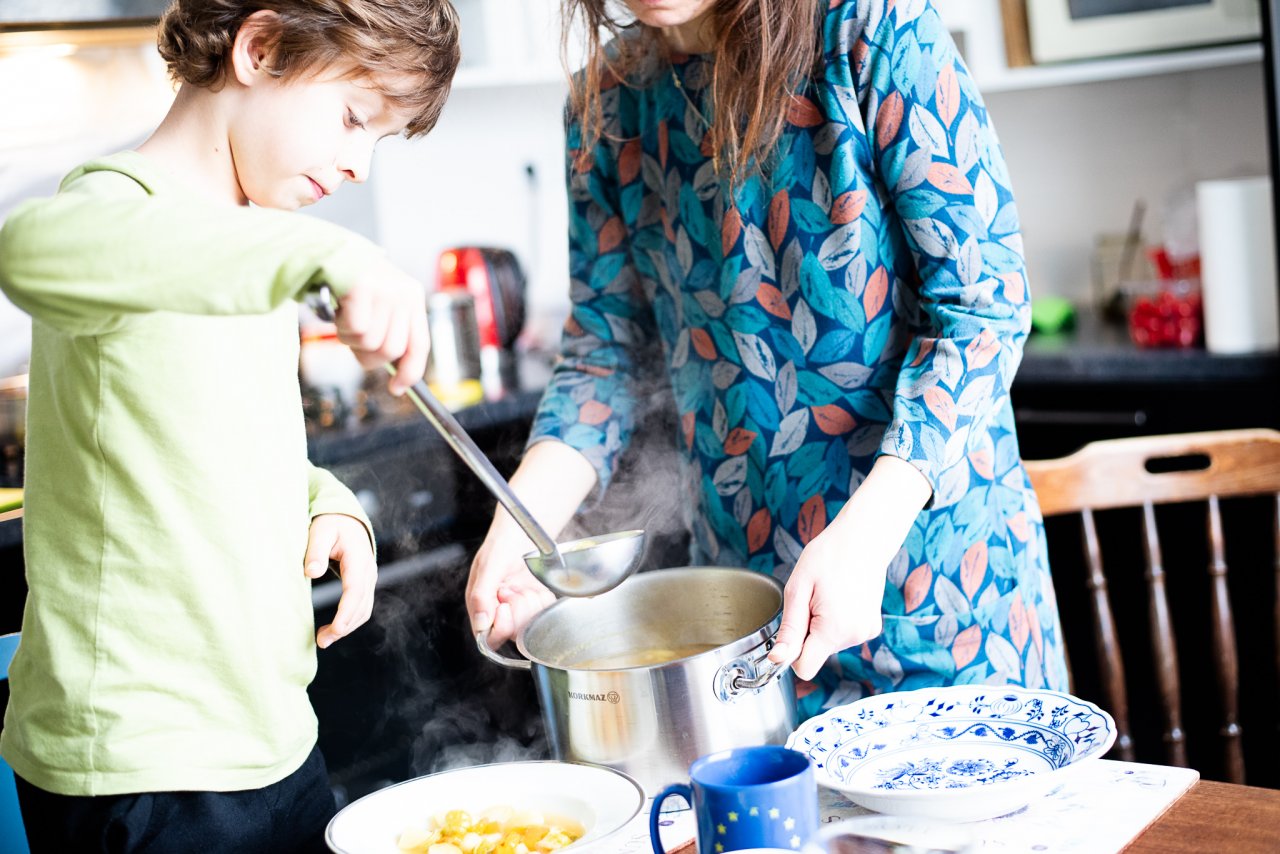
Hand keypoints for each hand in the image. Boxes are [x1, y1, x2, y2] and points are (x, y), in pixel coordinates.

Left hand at [305, 513, 376, 647]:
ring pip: (364, 610)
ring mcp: (369, 579)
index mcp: (358, 558)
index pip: (355, 590)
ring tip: (323, 639)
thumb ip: (316, 551)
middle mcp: (369, 571)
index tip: (336, 629)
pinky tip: (333, 629)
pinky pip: (362, 607)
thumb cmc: (331, 525)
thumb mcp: (320, 532)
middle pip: (362, 605)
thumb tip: (312, 573)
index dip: (346, 611)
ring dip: (347, 627)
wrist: (347, 520)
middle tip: (322, 641)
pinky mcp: (364, 585)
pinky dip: (350, 621)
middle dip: (344, 626)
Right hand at [334, 256, 427, 395]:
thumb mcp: (380, 305)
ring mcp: (385, 289)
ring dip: (350, 338)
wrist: (327, 249)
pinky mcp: (364, 287)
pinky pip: (355, 329)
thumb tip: (397, 375)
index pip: (420, 344)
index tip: (397, 388)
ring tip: (346, 317)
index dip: (410, 371)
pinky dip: (340, 326)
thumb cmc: (353, 284)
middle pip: (391, 350)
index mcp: (413, 297)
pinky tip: (338, 310)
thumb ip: (391, 332)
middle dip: (368, 355)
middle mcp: (404, 292)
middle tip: (354, 339)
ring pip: (370, 342)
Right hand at [466, 526, 554, 649]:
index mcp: (480, 606)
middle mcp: (499, 610)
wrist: (523, 531)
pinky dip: (543, 598)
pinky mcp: (536, 602)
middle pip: (512, 633)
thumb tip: (482, 623)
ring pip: (530, 624)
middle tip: (514, 589)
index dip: (501, 626)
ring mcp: (519, 608)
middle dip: (518, 609)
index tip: (506, 605)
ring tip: (523, 585)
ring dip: (530, 602)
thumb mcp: (488, 565)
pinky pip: (544, 611)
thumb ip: (481, 595)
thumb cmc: (501, 544)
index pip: (488, 636)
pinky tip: (535, 586)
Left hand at [768, 521, 890, 680]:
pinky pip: (843, 635)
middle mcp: (855, 636)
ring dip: (821, 625)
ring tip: (828, 594)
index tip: (791, 628)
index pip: (804, 668)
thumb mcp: (798, 589)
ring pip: (828, 644)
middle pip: (816, 653)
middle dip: (807, 632)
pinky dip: (836, 621)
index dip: (791, 653)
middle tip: (812, 599)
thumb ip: (789, 629)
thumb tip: (777, 660)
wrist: (864, 538)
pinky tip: (840, 597)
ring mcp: (866, 632)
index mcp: (834, 629)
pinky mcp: (871, 627)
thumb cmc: (829, 556)